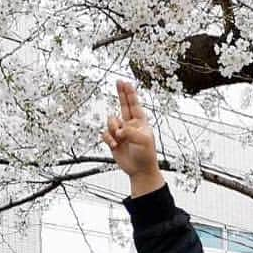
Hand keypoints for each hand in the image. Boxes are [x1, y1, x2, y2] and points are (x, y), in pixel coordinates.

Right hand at [101, 81, 163, 195]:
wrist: (139, 170)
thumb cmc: (146, 155)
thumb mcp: (144, 141)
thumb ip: (131, 132)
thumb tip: (119, 129)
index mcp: (141, 122)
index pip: (135, 104)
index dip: (130, 93)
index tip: (127, 82)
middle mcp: (130, 124)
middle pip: (123, 105)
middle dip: (121, 93)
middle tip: (118, 81)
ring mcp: (121, 132)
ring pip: (111, 121)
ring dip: (113, 130)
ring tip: (120, 139)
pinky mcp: (113, 140)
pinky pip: (105, 134)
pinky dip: (109, 139)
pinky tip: (115, 146)